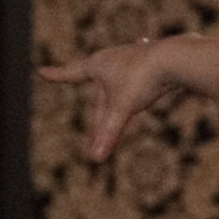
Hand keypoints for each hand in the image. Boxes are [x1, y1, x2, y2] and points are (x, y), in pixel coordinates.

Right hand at [39, 37, 178, 162]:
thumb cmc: (143, 78)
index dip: (58, 75)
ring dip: (115, 102)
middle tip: (97, 143)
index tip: (42, 72)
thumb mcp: (123, 108)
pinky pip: (137, 80)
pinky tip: (140, 62)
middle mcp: (112, 59)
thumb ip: (109, 132)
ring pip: (118, 88)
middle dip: (99, 120)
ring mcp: (132, 60)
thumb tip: (96, 159)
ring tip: (113, 106)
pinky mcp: (151, 64)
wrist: (176, 58)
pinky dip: (136, 85)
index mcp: (98, 64)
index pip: (72, 73)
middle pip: (101, 96)